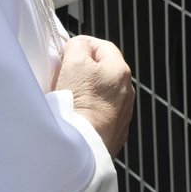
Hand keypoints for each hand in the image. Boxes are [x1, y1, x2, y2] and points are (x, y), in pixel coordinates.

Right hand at [55, 35, 134, 155]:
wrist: (80, 146)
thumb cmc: (79, 103)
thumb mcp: (75, 62)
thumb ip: (78, 45)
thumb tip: (79, 46)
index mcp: (120, 71)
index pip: (102, 46)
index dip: (82, 46)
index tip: (66, 54)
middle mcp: (126, 91)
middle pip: (102, 71)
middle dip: (83, 70)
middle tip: (64, 76)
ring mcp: (122, 114)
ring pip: (101, 94)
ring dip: (86, 92)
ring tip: (68, 99)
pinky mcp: (113, 133)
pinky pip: (99, 114)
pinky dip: (88, 112)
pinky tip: (76, 116)